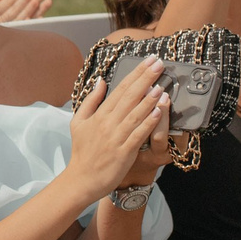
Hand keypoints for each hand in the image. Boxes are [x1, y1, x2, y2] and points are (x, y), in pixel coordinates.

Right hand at [65, 53, 167, 203]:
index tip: (149, 61)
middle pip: (130, 96)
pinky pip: (138, 134)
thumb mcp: (79, 122)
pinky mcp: (123, 152)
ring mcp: (116, 137)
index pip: (121, 88)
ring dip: (149, 99)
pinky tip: (158, 112)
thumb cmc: (82, 151)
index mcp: (100, 114)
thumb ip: (90, 100)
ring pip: (135, 113)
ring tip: (162, 85)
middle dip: (145, 78)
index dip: (136, 73)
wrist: (81, 179)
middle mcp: (108, 122)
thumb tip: (101, 81)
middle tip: (159, 64)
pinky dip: (148, 123)